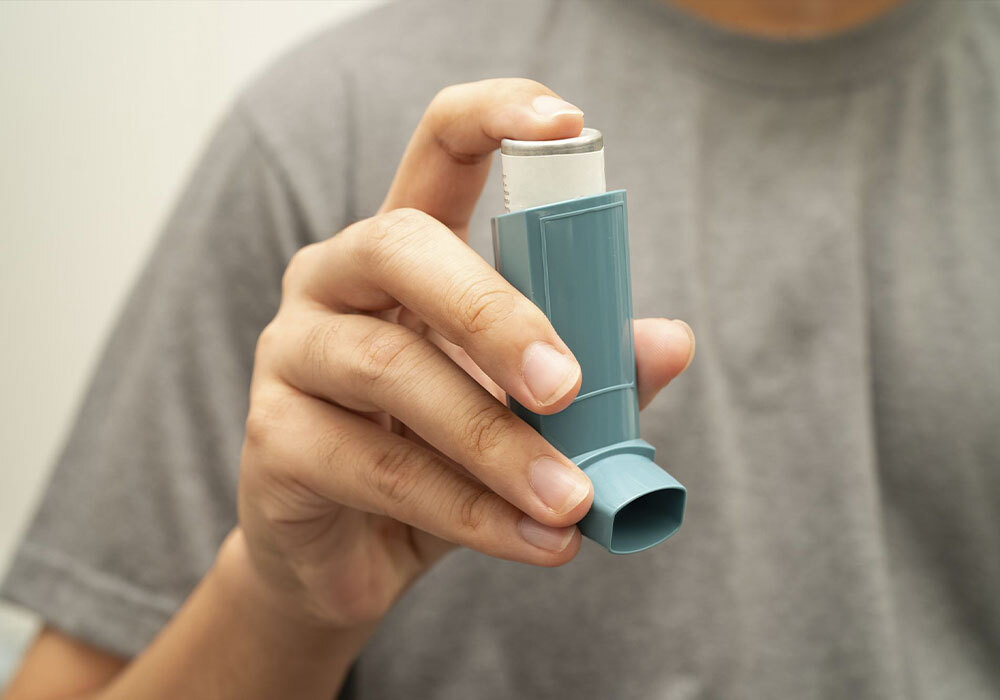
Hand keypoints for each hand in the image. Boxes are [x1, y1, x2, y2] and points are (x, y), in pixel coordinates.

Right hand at [234, 79, 695, 631]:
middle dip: (494, 312)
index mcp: (404, 251)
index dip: (495, 117)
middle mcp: (334, 280)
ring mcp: (290, 353)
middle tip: (568, 384)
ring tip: (571, 499)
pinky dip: (470, 510)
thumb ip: (592, 370)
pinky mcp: (272, 439)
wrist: (350, 555)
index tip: (569, 125)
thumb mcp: (524, 408)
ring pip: (393, 371)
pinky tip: (535, 540)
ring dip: (497, 443)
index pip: (437, 150)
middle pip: (402, 248)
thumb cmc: (440, 458)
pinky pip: (379, 468)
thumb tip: (670, 341)